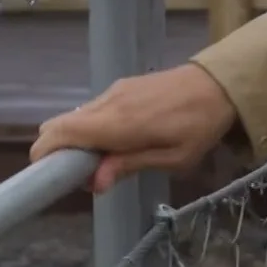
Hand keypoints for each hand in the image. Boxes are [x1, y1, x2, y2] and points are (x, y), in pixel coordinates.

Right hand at [31, 64, 237, 194]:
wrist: (221, 83)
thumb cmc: (200, 126)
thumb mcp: (173, 157)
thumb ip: (130, 166)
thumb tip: (94, 183)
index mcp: (117, 123)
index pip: (58, 133)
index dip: (44, 155)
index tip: (53, 178)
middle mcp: (108, 103)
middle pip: (58, 125)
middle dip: (59, 152)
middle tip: (87, 174)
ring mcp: (114, 91)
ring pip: (75, 117)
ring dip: (77, 141)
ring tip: (109, 160)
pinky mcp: (123, 85)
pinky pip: (93, 109)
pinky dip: (91, 127)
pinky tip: (119, 140)